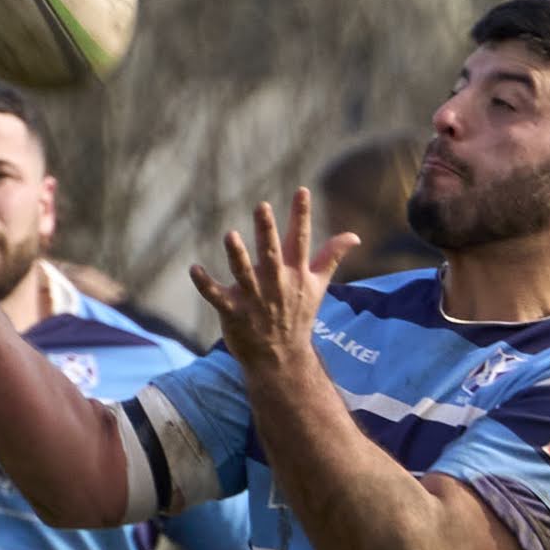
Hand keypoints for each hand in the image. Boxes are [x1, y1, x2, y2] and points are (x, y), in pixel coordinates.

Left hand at [189, 188, 360, 378]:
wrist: (281, 359)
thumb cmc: (298, 316)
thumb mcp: (317, 286)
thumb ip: (331, 257)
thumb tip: (354, 236)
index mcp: (295, 274)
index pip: (300, 240)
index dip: (300, 215)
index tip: (301, 191)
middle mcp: (276, 284)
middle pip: (271, 253)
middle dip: (267, 230)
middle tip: (262, 206)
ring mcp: (254, 299)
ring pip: (243, 273)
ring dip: (237, 255)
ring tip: (230, 235)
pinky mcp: (233, 312)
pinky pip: (217, 296)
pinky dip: (205, 283)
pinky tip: (194, 268)